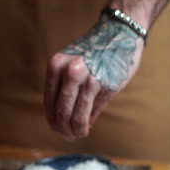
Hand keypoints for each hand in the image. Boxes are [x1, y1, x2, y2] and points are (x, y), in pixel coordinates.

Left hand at [44, 16, 143, 139]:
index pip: (49, 102)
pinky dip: (89, 121)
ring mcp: (90, 79)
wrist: (120, 33)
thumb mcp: (70, 62)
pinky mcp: (107, 86)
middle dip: (63, 129)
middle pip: (62, 113)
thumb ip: (63, 86)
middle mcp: (71, 72)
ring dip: (77, 131)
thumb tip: (60, 118)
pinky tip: (88, 125)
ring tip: (78, 134)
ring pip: (77, 116)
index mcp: (57, 66)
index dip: (52, 120)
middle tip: (67, 137)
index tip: (55, 129)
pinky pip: (94, 111)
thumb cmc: (94, 50)